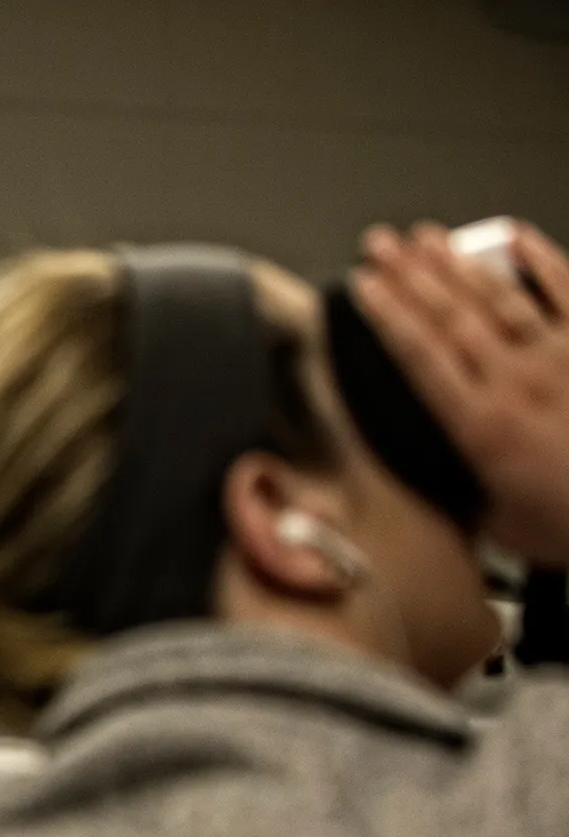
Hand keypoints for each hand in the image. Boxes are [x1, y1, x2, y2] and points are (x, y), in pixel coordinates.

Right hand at [349, 220, 568, 560]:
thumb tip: (448, 482)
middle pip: (451, 315)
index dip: (387, 315)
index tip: (362, 286)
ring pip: (499, 298)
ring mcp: (561, 359)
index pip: (420, 355)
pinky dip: (542, 261)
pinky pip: (567, 291)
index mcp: (484, 427)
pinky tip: (516, 237)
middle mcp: (518, 383)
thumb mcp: (503, 526)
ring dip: (458, 263)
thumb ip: (471, 493)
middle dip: (409, 273)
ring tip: (428, 236)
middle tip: (381, 243)